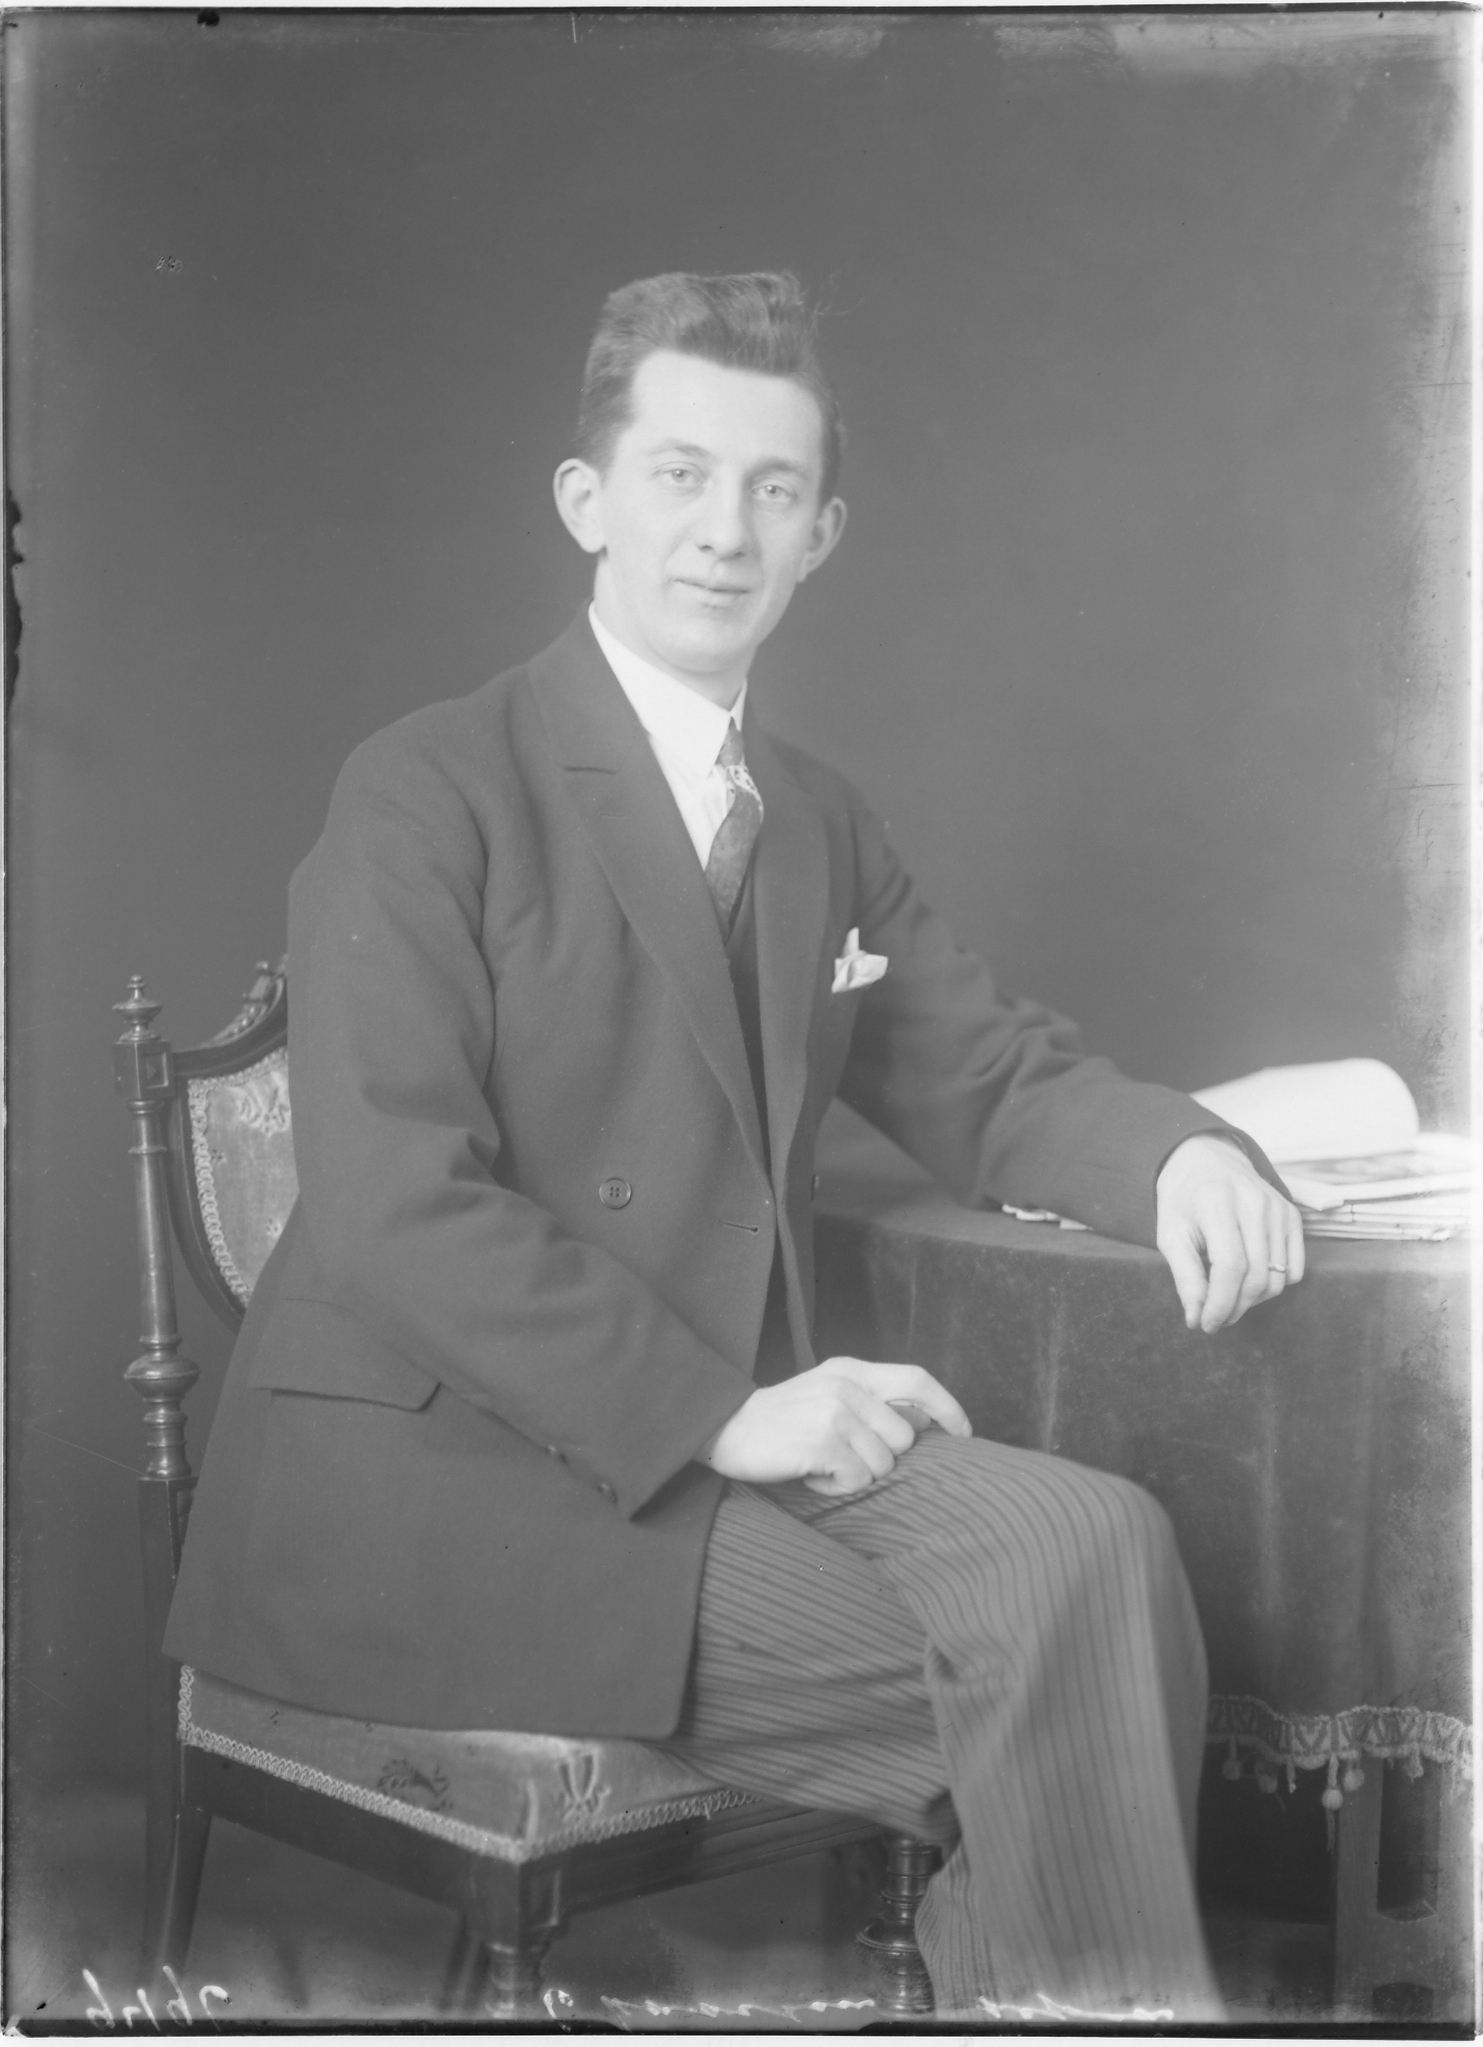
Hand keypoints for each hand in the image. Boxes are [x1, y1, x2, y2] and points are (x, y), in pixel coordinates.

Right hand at [697, 1358, 972, 1497]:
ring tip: (823, 1462)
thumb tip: (922, 1423)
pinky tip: (811, 1472)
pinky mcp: (822, 1442)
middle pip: (904, 1437)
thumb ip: (871, 1401)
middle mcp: (847, 1386)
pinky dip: (836, 1486)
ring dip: (856, 1475)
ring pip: (883, 1464)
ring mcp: (835, 1413)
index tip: (964, 1433)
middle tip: (845, 1456)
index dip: (948, 1407)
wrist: (726, 1427)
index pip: (917, 1379)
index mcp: (852, 1370)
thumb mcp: (828, 1393)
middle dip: (882, 1458)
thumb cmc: (783, 1418)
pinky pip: (856, 1480)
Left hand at [1155, 1132, 1304, 1332]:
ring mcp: (1278, 1208)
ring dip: (1253, 1301)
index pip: (1230, 1268)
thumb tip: (1196, 1318)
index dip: (1220, 1304)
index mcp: (1218, 1203)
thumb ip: (1185, 1277)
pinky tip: (1249, 1281)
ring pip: (1278, 1278)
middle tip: (1215, 1319)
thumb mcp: (1170, 1234)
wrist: (1205, 1159)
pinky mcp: (1292, 1215)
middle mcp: (1254, 1203)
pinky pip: (1295, 1268)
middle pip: (1257, 1277)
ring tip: (1229, 1300)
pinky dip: (1275, 1285)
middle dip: (1235, 1308)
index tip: (1206, 1324)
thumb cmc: (1183, 1199)